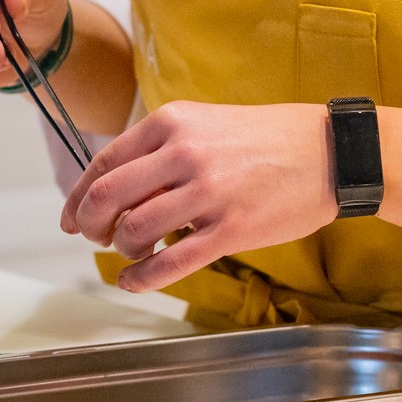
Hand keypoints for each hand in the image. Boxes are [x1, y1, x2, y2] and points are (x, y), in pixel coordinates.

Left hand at [61, 101, 336, 292]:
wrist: (331, 151)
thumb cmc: (271, 138)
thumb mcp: (209, 123)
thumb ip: (164, 147)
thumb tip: (119, 185)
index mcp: (174, 123)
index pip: (103, 162)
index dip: (77, 196)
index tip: (71, 218)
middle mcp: (184, 153)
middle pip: (106, 197)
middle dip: (90, 225)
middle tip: (95, 238)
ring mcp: (208, 192)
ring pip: (133, 230)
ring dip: (121, 249)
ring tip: (131, 252)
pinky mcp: (230, 229)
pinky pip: (169, 262)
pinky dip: (141, 277)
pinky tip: (137, 279)